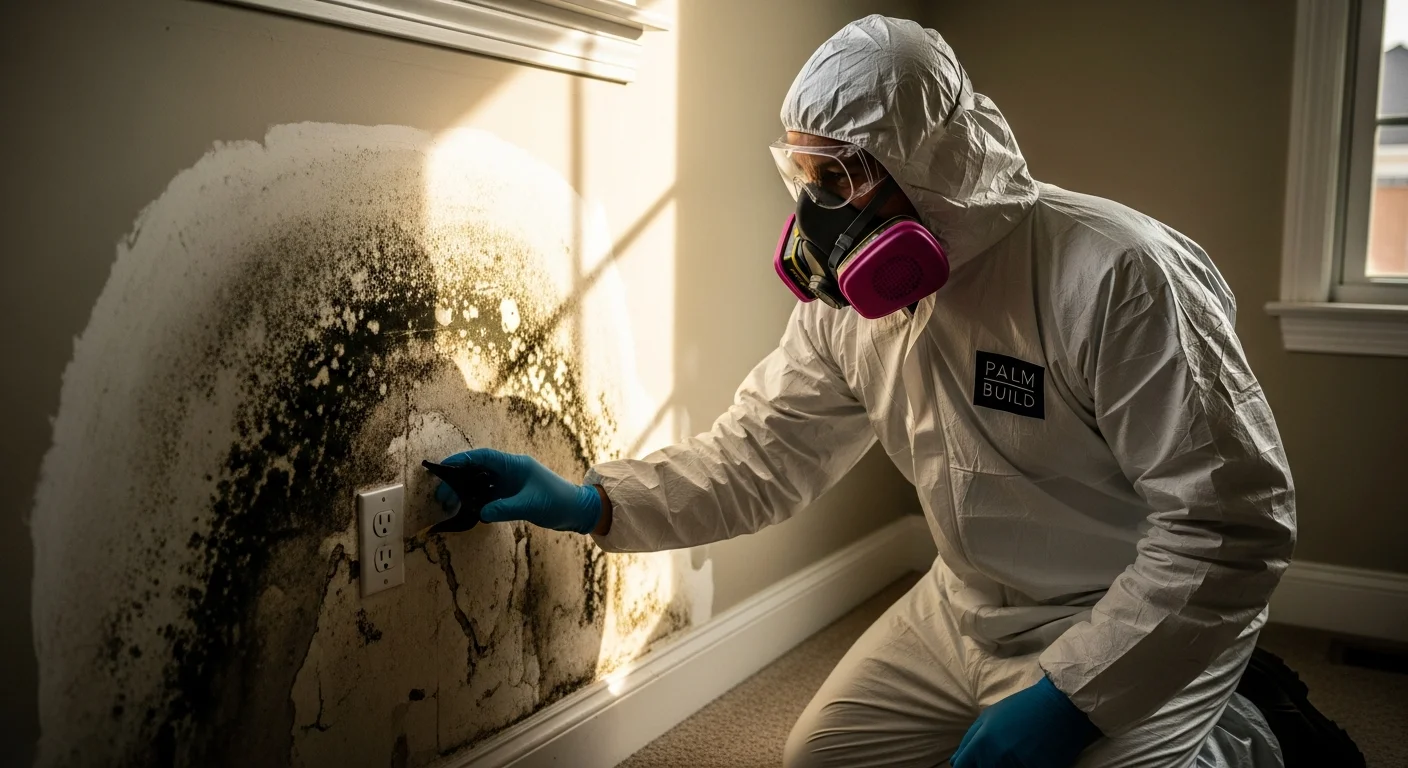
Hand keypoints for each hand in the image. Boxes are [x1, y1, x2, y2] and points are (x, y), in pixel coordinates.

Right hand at [432, 448, 602, 533]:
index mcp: (515, 465)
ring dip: (465, 492)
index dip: (462, 460)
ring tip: (449, 504)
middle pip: (478, 470)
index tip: (443, 467)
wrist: (576, 510)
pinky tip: (467, 510)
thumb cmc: (557, 502)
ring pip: (481, 483)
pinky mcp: (512, 495)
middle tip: (441, 495)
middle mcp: (510, 471)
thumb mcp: (530, 505)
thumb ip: (504, 509)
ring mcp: (510, 483)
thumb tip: (481, 513)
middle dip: (458, 480)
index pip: (483, 457)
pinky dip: (477, 501)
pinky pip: (489, 495)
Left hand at [950, 676, 1100, 767]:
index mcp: (982, 741)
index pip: (963, 766)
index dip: (967, 766)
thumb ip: (970, 740)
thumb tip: (956, 761)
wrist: (1060, 706)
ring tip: (1017, 752)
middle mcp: (997, 756)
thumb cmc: (1022, 708)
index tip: (975, 764)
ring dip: (1005, 766)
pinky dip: (1023, 766)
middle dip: (987, 766)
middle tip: (1000, 756)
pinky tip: (1029, 757)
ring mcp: (1018, 765)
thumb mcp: (990, 716)